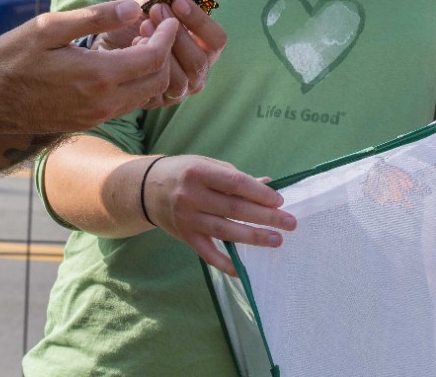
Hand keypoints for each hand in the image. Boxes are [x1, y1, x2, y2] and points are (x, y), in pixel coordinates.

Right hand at [0, 0, 179, 136]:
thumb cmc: (13, 58)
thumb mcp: (48, 27)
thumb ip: (95, 17)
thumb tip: (134, 8)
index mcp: (97, 76)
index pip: (153, 57)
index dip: (167, 35)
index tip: (167, 18)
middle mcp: (103, 102)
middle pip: (158, 80)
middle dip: (165, 53)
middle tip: (155, 29)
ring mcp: (97, 116)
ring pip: (145, 95)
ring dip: (151, 69)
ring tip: (138, 42)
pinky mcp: (89, 122)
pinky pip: (127, 104)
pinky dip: (136, 83)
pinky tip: (120, 62)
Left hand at [93, 0, 227, 107]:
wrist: (106, 47)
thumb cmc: (134, 25)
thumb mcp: (147, 7)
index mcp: (203, 49)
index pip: (217, 40)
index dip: (201, 22)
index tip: (178, 3)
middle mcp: (196, 73)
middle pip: (199, 61)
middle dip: (177, 35)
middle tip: (156, 12)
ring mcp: (178, 90)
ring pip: (181, 79)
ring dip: (162, 51)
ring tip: (143, 27)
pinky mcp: (157, 101)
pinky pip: (158, 90)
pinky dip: (147, 69)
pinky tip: (134, 48)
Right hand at [140, 154, 295, 276]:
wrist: (146, 189)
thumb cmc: (183, 173)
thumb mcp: (205, 165)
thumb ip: (234, 176)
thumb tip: (268, 183)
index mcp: (198, 172)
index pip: (235, 183)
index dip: (258, 193)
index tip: (279, 201)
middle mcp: (191, 196)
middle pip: (234, 209)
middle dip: (265, 217)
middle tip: (290, 223)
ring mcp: (187, 218)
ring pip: (225, 231)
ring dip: (253, 237)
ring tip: (276, 240)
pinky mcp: (185, 236)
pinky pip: (207, 253)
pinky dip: (224, 263)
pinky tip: (242, 269)